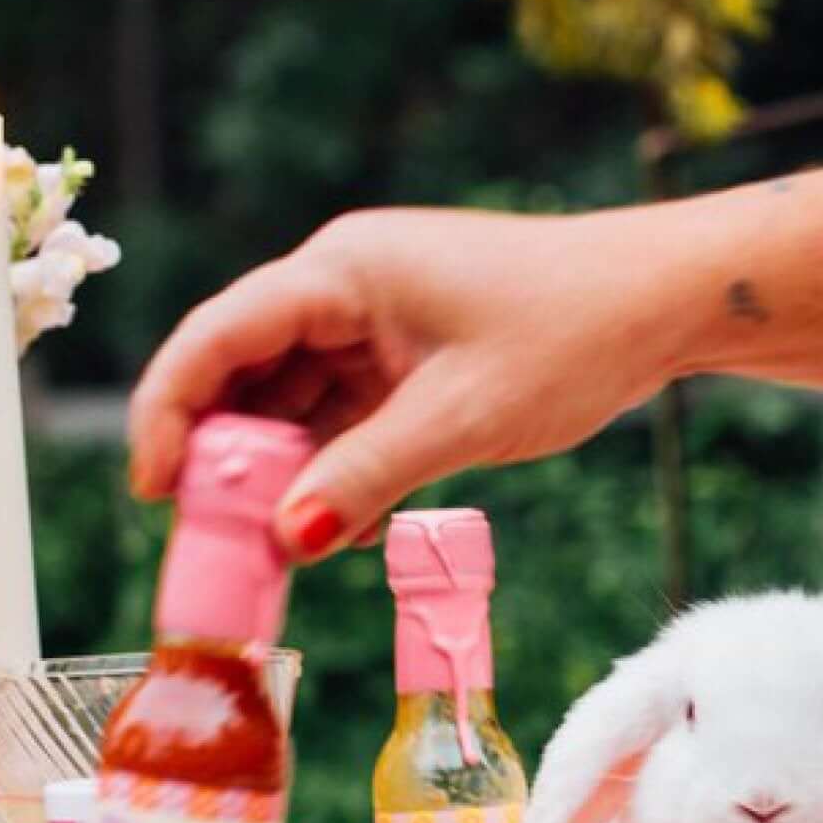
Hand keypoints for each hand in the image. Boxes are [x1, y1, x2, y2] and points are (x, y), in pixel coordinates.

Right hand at [128, 206, 703, 555]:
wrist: (667, 304)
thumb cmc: (573, 336)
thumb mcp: (462, 419)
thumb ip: (366, 477)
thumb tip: (287, 540)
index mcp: (341, 271)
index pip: (218, 338)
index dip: (172, 414)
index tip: (156, 493)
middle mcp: (346, 286)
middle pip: (247, 371)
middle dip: (225, 455)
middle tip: (212, 542)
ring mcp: (380, 321)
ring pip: (298, 400)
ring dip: (283, 470)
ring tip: (268, 552)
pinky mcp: (414, 356)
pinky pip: (349, 413)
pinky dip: (337, 466)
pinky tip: (335, 526)